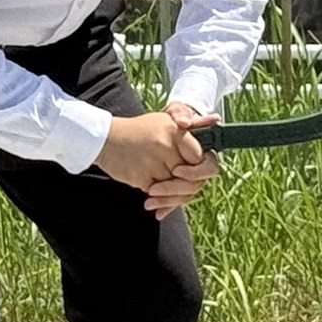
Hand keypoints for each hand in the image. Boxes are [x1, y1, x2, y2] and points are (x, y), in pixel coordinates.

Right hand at [96, 104, 216, 214]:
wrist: (105, 139)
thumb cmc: (139, 131)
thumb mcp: (165, 122)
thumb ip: (192, 126)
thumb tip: (216, 119)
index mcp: (175, 130)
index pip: (200, 158)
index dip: (200, 169)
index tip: (191, 172)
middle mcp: (166, 145)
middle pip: (190, 178)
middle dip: (187, 188)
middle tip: (182, 191)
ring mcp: (153, 162)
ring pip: (174, 189)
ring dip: (170, 197)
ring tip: (162, 196)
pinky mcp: (141, 176)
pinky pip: (158, 195)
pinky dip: (158, 201)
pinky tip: (151, 201)